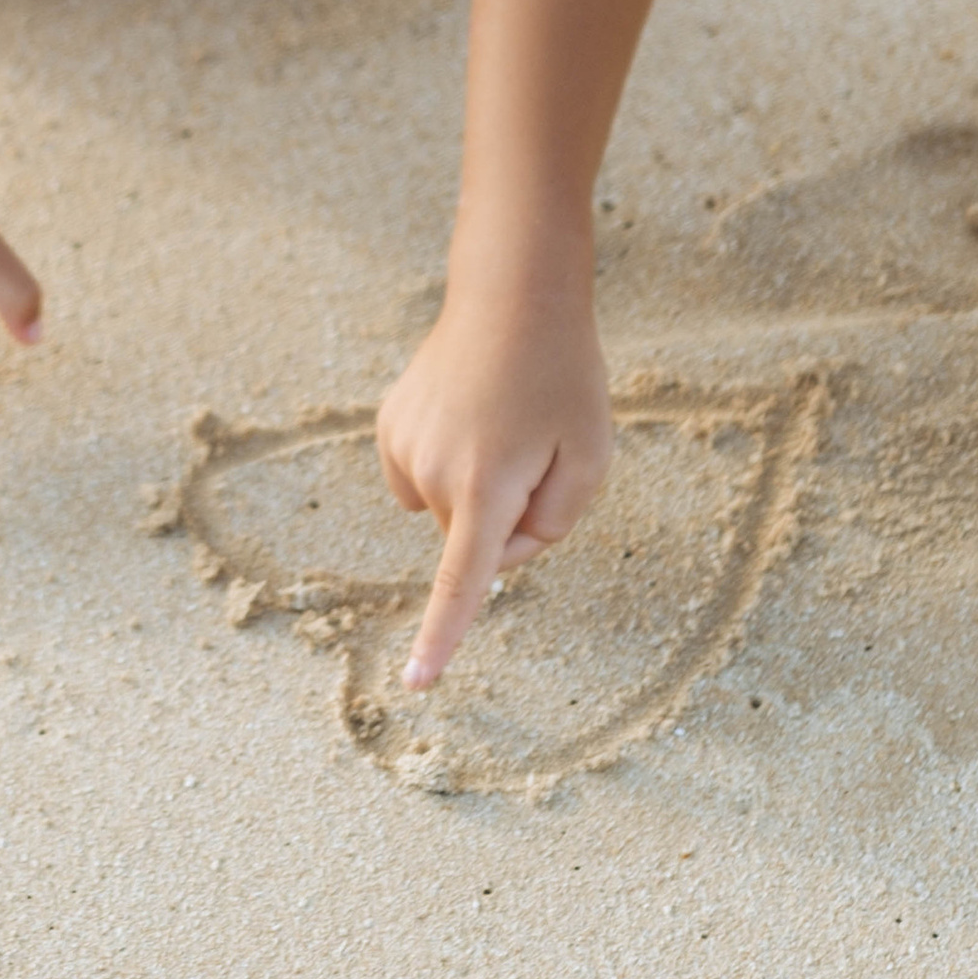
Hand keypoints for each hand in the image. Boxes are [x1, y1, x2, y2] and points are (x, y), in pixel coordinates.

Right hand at [377, 286, 615, 689]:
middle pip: (472, 541)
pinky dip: (447, 463)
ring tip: (503, 421)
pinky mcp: (388, 425)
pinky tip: (469, 415)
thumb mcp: (589, 456)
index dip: (441, 638)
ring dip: (476, 486)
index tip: (416, 683)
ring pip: (446, 509)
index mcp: (487, 486)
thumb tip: (499, 551)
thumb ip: (553, 524)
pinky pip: (421, 477)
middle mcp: (433, 473)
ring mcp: (403, 446)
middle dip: (504, 518)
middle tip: (537, 452)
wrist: (512, 295)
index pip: (462, 581)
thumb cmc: (563, 376)